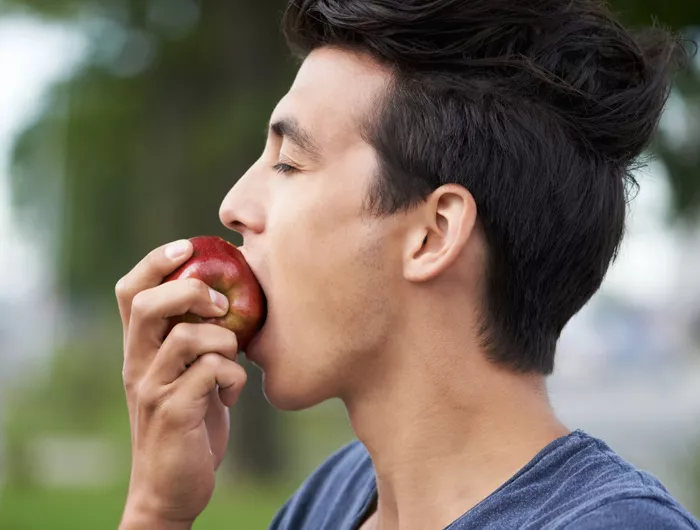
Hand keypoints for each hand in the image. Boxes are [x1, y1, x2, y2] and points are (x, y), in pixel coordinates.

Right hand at [115, 240, 247, 526]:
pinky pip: (213, 373)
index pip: (130, 292)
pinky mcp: (175, 414)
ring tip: (232, 358)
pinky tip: (233, 394)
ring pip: (188, 338)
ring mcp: (153, 390)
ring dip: (225, 341)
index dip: (155, 262)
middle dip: (190, 292)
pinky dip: (235, 377)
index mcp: (140, 349)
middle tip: (219, 304)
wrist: (171, 486)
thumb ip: (195, 339)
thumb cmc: (190, 420)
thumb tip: (229, 298)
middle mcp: (138, 364)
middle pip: (147, 305)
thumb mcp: (186, 373)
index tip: (187, 246)